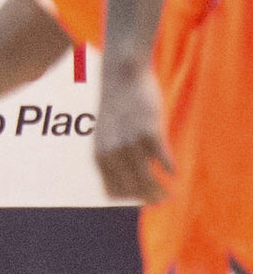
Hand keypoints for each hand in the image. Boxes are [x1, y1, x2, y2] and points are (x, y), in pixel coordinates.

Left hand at [94, 63, 174, 203]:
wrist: (121, 73)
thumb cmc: (117, 106)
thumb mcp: (107, 134)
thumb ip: (113, 154)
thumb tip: (126, 178)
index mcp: (99, 154)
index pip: (113, 192)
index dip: (129, 199)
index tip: (143, 199)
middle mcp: (112, 152)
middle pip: (133, 190)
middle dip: (150, 199)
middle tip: (164, 200)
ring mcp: (130, 142)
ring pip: (148, 179)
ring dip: (162, 191)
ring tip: (172, 194)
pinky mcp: (149, 131)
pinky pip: (163, 159)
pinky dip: (171, 169)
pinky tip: (175, 172)